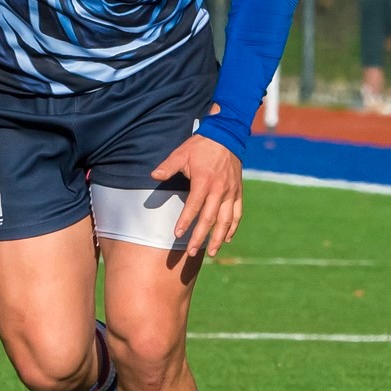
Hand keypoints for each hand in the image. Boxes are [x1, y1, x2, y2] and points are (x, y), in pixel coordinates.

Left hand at [153, 121, 241, 256]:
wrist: (226, 137)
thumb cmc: (200, 146)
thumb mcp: (181, 153)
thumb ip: (168, 166)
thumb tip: (153, 175)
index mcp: (204, 181)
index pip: (194, 206)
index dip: (185, 221)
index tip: (177, 235)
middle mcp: (219, 190)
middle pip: (210, 218)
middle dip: (200, 237)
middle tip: (192, 253)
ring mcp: (231, 192)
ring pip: (226, 220)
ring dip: (218, 238)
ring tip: (211, 252)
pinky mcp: (238, 192)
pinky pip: (237, 214)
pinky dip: (233, 227)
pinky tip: (227, 239)